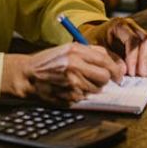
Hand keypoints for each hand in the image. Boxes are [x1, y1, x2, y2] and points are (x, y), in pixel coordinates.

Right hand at [1, 44, 125, 104]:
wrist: (28, 75)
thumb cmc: (48, 61)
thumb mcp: (68, 49)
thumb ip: (91, 52)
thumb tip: (114, 63)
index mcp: (75, 51)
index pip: (105, 60)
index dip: (115, 69)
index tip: (118, 74)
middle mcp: (74, 66)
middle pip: (104, 77)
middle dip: (104, 79)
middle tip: (98, 79)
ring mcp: (71, 83)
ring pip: (96, 90)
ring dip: (91, 88)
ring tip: (77, 82)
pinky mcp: (68, 96)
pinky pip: (84, 98)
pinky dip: (80, 95)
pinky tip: (69, 88)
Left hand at [81, 17, 146, 76]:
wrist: (97, 35)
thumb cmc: (96, 42)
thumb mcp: (97, 48)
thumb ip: (109, 58)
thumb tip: (123, 71)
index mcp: (119, 25)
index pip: (132, 39)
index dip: (134, 57)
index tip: (131, 73)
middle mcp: (132, 26)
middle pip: (146, 41)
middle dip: (144, 60)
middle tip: (140, 76)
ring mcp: (140, 30)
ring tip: (144, 75)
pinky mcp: (146, 38)